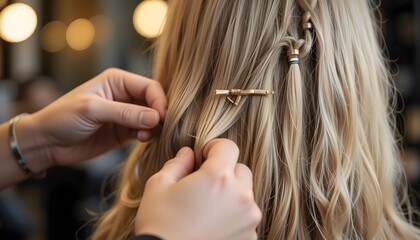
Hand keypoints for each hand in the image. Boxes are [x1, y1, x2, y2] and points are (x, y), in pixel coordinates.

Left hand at [19, 68, 166, 168]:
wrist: (46, 142)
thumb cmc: (62, 118)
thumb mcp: (93, 110)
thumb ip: (125, 113)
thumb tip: (156, 117)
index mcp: (117, 80)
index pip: (149, 87)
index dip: (159, 101)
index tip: (162, 118)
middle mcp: (125, 95)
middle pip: (154, 101)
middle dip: (159, 115)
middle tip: (157, 129)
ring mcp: (126, 114)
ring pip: (152, 118)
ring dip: (154, 127)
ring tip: (143, 136)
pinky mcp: (124, 131)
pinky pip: (145, 131)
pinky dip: (148, 135)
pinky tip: (141, 140)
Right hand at [135, 139, 260, 239]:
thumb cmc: (159, 224)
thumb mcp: (158, 186)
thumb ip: (177, 164)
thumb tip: (188, 153)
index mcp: (219, 177)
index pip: (228, 147)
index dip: (213, 147)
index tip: (202, 157)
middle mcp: (241, 196)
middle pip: (241, 170)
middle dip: (224, 172)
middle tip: (203, 185)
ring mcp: (249, 219)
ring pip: (245, 195)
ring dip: (231, 195)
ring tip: (207, 209)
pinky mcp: (250, 238)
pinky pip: (245, 217)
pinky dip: (234, 217)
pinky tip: (212, 226)